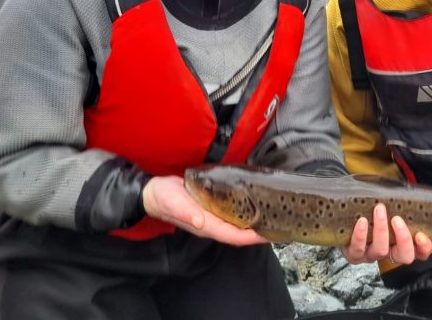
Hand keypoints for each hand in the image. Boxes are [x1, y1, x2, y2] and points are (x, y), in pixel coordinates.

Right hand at [142, 176, 266, 245]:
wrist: (153, 194)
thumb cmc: (163, 198)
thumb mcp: (172, 202)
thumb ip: (185, 211)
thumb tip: (200, 221)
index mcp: (204, 225)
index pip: (232, 236)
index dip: (250, 237)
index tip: (267, 234)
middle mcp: (210, 225)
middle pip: (238, 234)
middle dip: (257, 233)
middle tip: (278, 226)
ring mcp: (210, 219)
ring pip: (236, 227)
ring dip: (253, 225)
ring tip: (271, 218)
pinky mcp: (210, 211)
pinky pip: (231, 217)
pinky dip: (244, 215)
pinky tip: (253, 209)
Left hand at [341, 203, 431, 264]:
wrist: (345, 212)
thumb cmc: (372, 207)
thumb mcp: (390, 204)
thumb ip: (400, 203)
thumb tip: (408, 190)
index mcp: (402, 243)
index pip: (420, 251)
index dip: (424, 247)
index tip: (421, 235)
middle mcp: (389, 252)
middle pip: (404, 256)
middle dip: (403, 238)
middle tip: (397, 219)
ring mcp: (372, 255)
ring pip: (381, 251)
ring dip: (381, 230)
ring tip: (379, 210)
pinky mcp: (355, 255)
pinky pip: (358, 250)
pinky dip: (360, 236)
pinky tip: (361, 222)